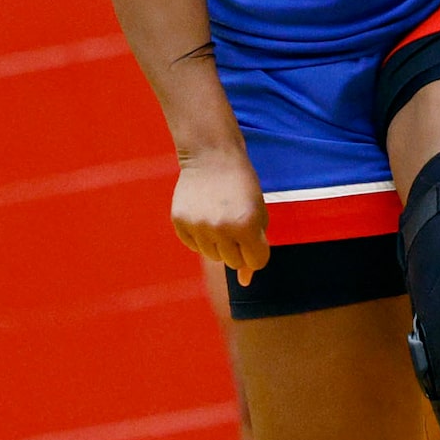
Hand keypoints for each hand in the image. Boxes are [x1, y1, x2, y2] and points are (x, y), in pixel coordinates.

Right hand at [170, 145, 267, 278]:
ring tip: (219, 216)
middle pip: (233, 262)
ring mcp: (198, 226)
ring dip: (219, 243)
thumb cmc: (241, 185)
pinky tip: (204, 214)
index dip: (257, 251)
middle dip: (238, 248)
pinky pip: (194, 246)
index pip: (256, 262)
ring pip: (213, 256)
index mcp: (246, 225)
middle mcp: (221, 229)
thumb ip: (256, 247)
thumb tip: (244, 282)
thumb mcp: (258, 212)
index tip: (253, 236)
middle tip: (235, 221)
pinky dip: (201, 237)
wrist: (212, 157)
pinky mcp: (180, 223)